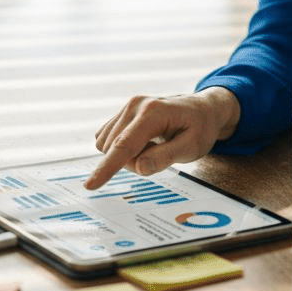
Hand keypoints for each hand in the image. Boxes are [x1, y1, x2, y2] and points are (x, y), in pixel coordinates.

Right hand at [85, 87, 240, 188]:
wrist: (200, 109)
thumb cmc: (200, 127)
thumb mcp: (192, 147)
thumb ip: (166, 157)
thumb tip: (139, 167)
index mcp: (153, 112)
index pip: (124, 145)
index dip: (107, 167)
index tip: (91, 185)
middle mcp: (135, 105)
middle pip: (115, 149)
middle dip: (133, 161)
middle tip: (162, 153)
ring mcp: (126, 107)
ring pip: (108, 146)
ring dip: (128, 155)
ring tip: (155, 146)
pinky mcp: (121, 114)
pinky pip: (109, 141)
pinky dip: (124, 149)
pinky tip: (145, 142)